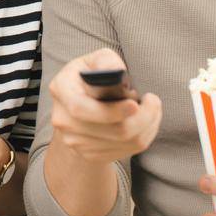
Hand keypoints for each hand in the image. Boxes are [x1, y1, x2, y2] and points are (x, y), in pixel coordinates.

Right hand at [48, 48, 161, 166]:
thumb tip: (114, 72)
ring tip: (151, 109)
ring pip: (125, 142)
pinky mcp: (90, 155)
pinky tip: (143, 122)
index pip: (82, 108)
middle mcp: (64, 120)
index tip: (135, 104)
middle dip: (143, 117)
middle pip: (112, 130)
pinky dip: (143, 136)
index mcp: (61, 90)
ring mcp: (75, 141)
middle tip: (153, 101)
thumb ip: (106, 61)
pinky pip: (127, 150)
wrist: (78, 106)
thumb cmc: (91, 78)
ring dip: (147, 126)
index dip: (111, 111)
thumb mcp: (96, 60)